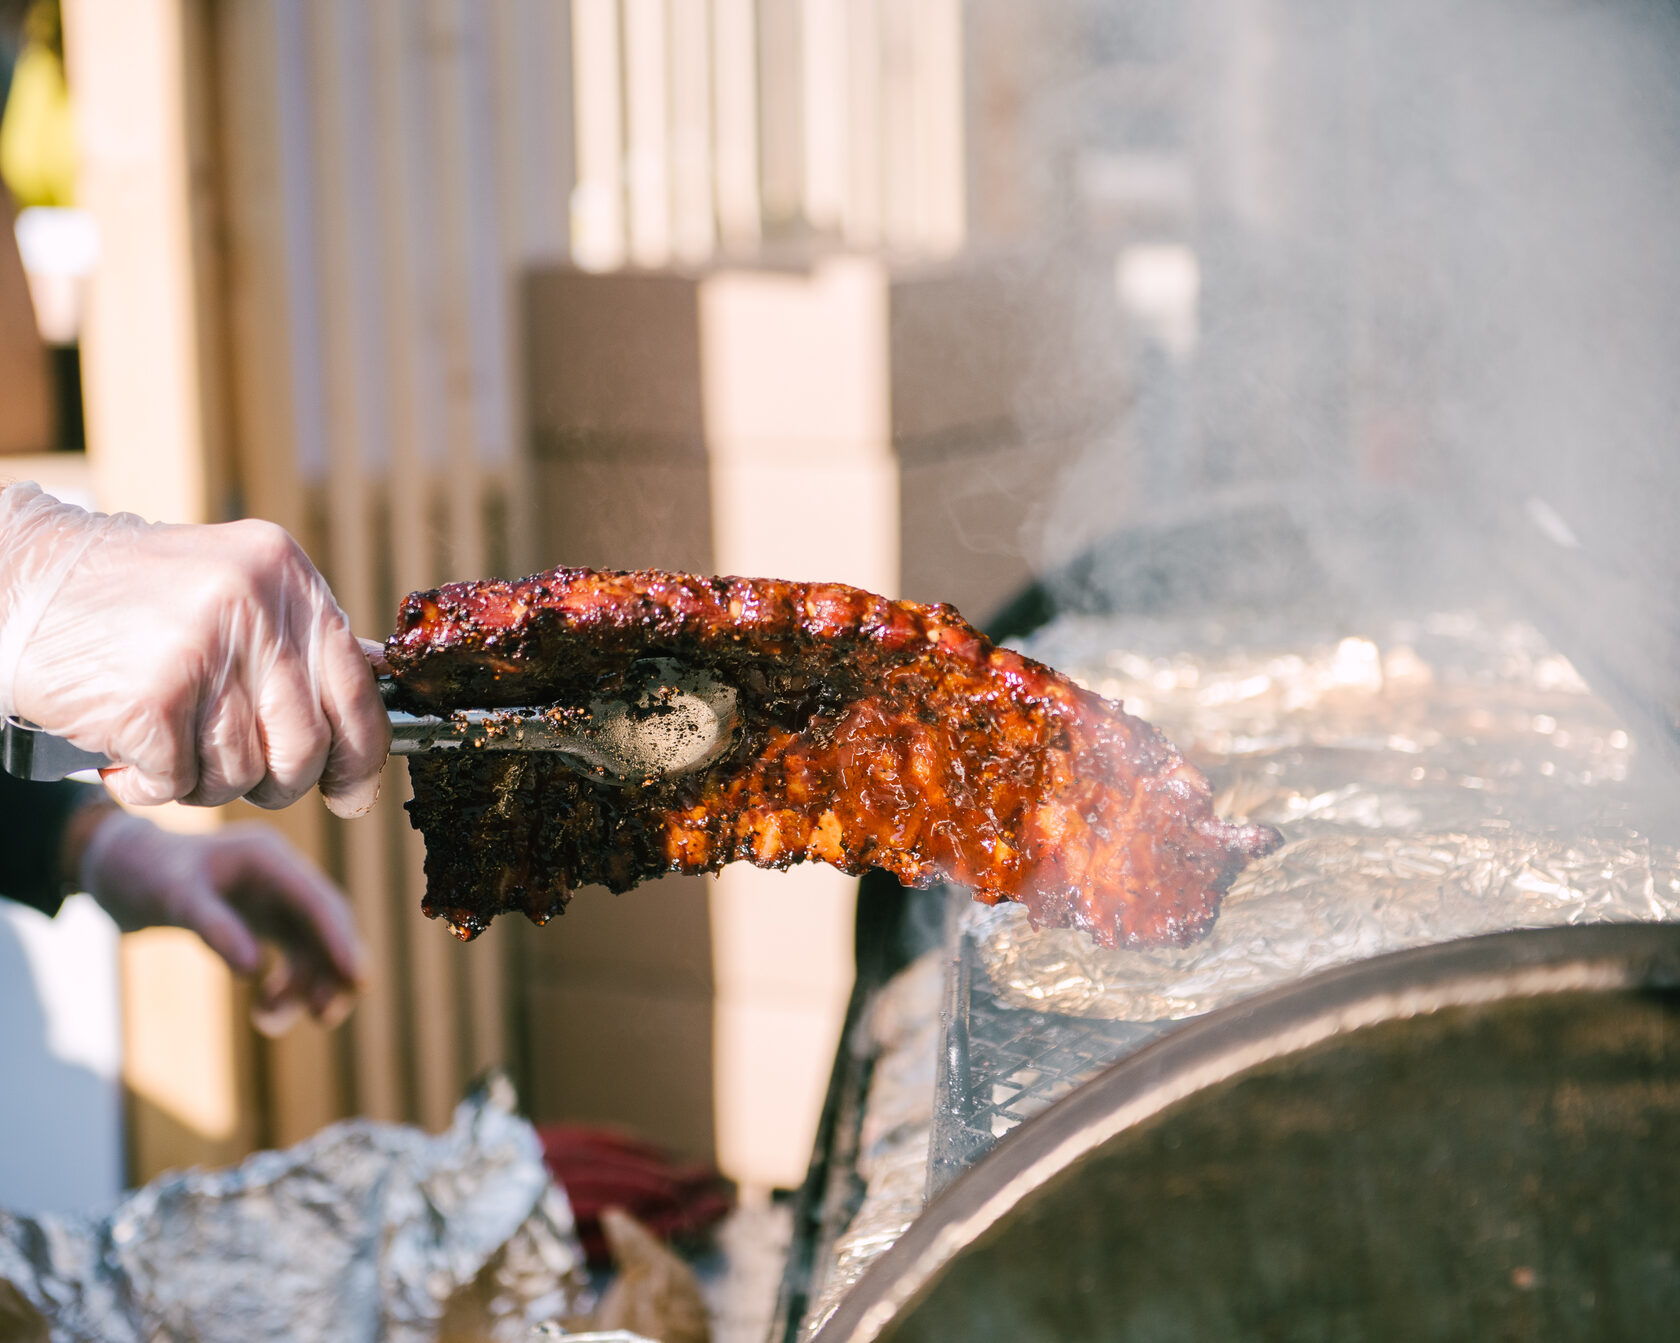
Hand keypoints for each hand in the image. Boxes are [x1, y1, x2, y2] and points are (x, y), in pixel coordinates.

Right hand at [0, 483, 388, 815]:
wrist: (15, 584)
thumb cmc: (130, 603)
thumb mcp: (234, 590)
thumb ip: (300, 644)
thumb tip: (377, 707)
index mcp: (285, 574)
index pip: (357, 688)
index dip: (360, 757)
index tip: (350, 794)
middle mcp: (255, 603)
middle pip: (305, 747)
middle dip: (274, 782)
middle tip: (229, 771)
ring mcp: (203, 648)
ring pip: (241, 773)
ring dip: (201, 781)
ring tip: (165, 742)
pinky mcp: (152, 697)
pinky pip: (178, 783)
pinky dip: (149, 786)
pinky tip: (126, 751)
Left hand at [77, 808, 365, 1034]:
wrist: (126, 869)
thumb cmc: (146, 875)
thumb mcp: (173, 899)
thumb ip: (214, 929)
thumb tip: (254, 973)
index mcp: (268, 858)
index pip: (317, 902)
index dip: (340, 941)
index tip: (357, 981)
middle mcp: (283, 877)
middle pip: (328, 925)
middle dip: (331, 971)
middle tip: (323, 1016)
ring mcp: (278, 900)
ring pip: (314, 948)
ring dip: (305, 987)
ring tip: (268, 1021)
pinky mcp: (268, 921)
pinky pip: (295, 957)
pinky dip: (288, 987)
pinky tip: (265, 1010)